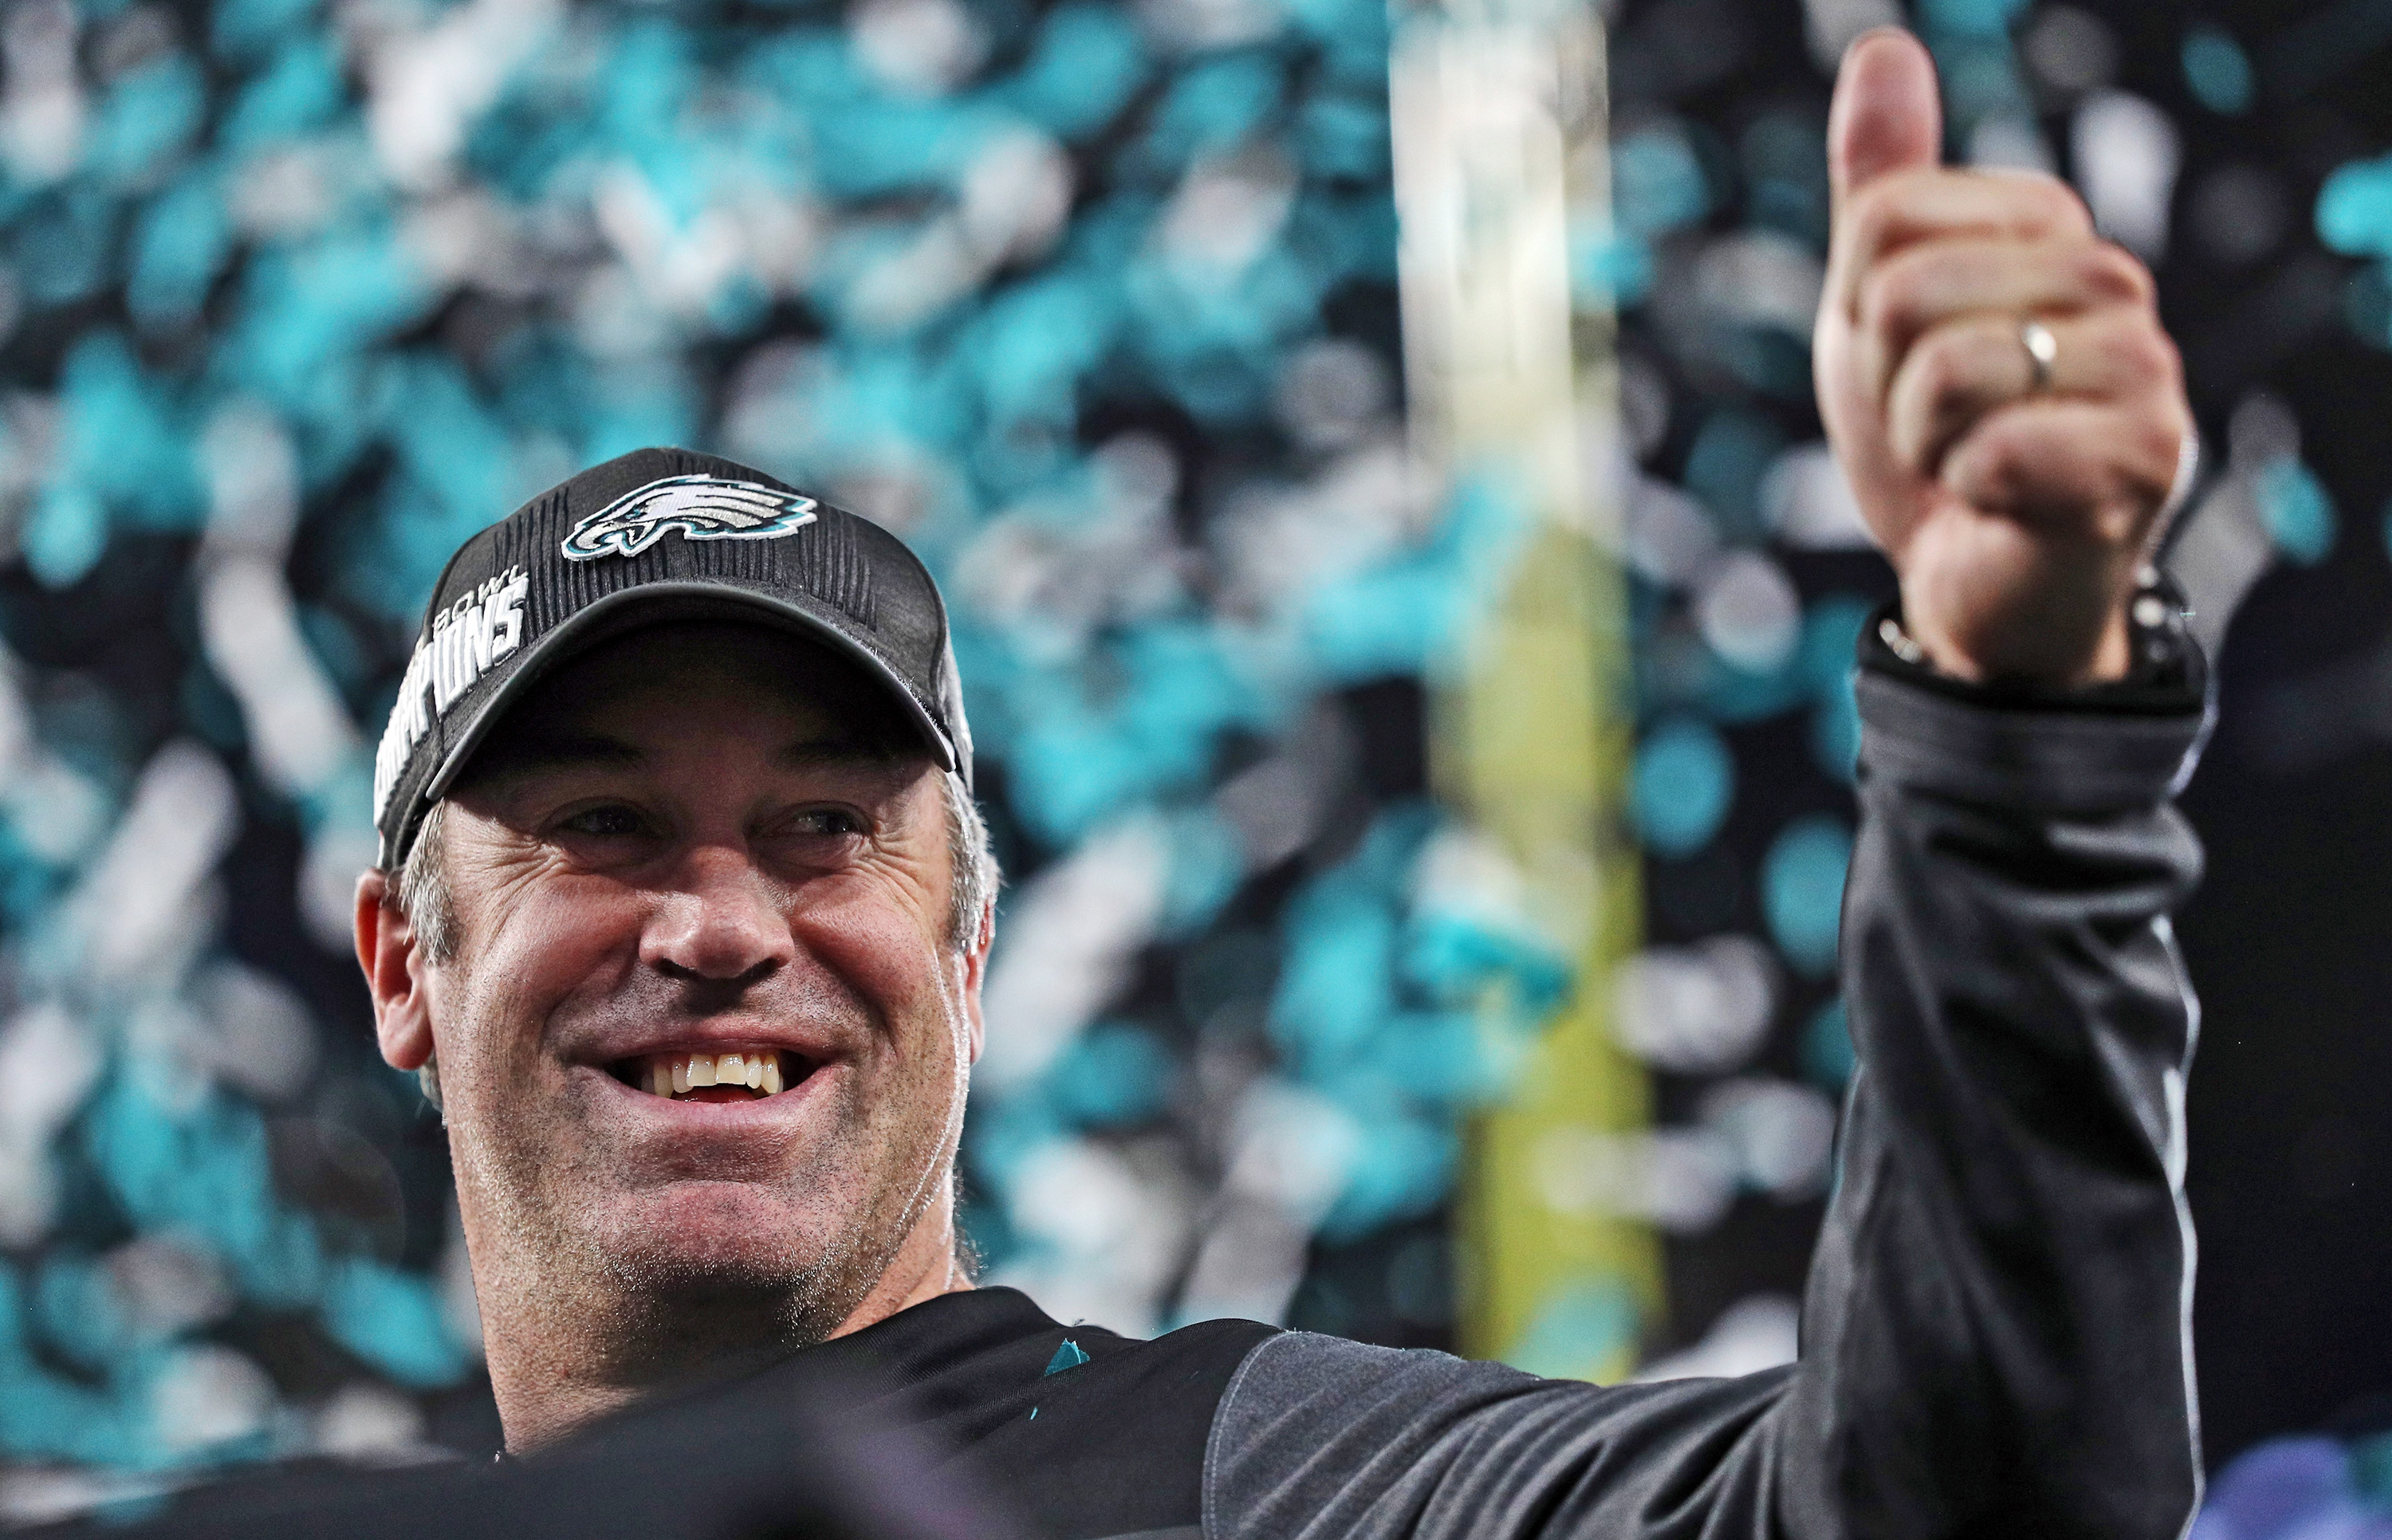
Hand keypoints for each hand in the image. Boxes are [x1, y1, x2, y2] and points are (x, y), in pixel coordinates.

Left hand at [1813, 30, 2190, 684]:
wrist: (1975, 584)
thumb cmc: (1935, 441)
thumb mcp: (1875, 308)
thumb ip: (1884, 186)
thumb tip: (1884, 49)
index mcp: (2044, 228)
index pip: (1883, 218)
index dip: (1859, 310)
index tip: (1903, 362)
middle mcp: (2108, 278)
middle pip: (1902, 292)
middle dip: (1886, 383)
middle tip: (1937, 427)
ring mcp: (2140, 365)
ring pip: (1945, 369)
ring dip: (1924, 440)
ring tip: (1968, 463)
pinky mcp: (2144, 457)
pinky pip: (1994, 449)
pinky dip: (1968, 491)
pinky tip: (2003, 501)